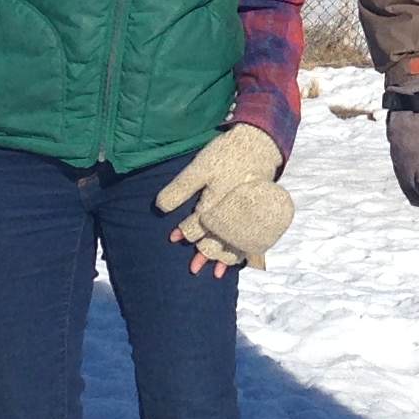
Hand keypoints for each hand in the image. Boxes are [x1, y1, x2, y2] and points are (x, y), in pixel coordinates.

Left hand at [157, 125, 290, 275]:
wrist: (258, 145)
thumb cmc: (225, 155)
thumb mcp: (198, 167)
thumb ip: (179, 189)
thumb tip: (160, 208)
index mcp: (213, 205)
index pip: (195, 227)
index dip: (183, 233)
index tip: (173, 239)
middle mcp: (230, 215)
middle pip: (215, 241)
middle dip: (203, 254)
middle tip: (193, 267)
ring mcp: (245, 216)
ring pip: (232, 244)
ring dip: (223, 259)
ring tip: (214, 273)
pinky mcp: (257, 214)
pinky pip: (250, 240)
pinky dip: (243, 253)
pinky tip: (238, 262)